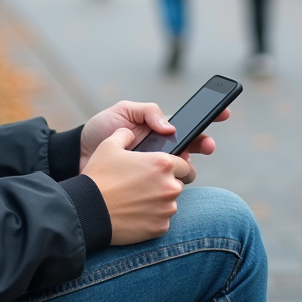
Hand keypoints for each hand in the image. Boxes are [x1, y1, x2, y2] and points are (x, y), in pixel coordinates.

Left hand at [80, 101, 229, 183]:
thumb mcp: (123, 111)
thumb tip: (170, 126)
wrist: (76, 157)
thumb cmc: (100, 131)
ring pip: (183, 173)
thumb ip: (148, 112)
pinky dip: (170, 186)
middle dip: (204, 145)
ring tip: (179, 163)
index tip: (224, 114)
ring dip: (187, 168)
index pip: (189, 125)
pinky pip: (166, 190)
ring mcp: (155, 171)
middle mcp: (162, 152)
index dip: (209, 118)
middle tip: (207, 146)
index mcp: (159, 130)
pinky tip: (165, 181)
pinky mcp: (147, 189)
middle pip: (193, 149)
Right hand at [81, 128, 190, 244]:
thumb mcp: (109, 145)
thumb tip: (130, 133)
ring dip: (159, 202)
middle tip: (144, 186)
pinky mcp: (161, 227)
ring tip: (136, 200)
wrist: (88, 210)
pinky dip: (152, 218)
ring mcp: (167, 209)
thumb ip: (125, 135)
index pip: (185, 165)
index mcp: (162, 164)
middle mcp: (170, 186)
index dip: (175, 167)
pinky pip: (162, 221)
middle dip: (165, 184)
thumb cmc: (99, 177)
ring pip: (170, 203)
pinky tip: (134, 213)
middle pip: (178, 184)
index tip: (164, 171)